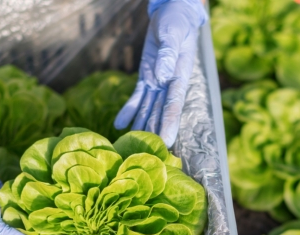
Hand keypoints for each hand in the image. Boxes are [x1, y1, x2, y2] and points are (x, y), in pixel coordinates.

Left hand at [114, 0, 206, 146]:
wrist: (172, 15)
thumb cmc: (177, 23)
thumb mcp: (172, 35)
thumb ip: (168, 55)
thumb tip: (163, 76)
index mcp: (180, 76)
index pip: (174, 104)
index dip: (170, 123)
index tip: (167, 142)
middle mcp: (170, 84)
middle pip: (161, 112)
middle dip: (155, 132)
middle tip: (148, 154)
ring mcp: (157, 82)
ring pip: (148, 109)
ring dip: (141, 126)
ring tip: (131, 146)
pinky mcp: (146, 77)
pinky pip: (137, 97)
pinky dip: (128, 111)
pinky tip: (119, 124)